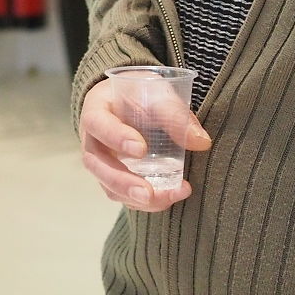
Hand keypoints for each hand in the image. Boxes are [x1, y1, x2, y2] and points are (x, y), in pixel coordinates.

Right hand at [79, 76, 210, 211]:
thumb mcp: (155, 92)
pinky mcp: (114, 179)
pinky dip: (145, 202)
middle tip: (147, 192)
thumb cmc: (140, 94)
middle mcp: (92, 140)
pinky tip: (169, 197)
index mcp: (95, 110)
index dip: (116, 138)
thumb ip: (174, 114)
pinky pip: (123, 195)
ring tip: (167, 198)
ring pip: (108, 186)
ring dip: (135, 197)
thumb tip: (201, 142)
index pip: (98, 124)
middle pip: (96, 164)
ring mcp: (101, 163)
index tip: (142, 149)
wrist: (132, 102)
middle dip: (122, 182)